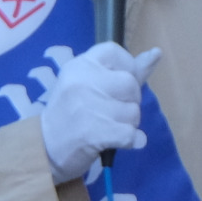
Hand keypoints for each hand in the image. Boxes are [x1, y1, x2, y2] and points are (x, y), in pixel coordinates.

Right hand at [40, 43, 160, 183]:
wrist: (44, 149)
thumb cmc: (70, 113)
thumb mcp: (89, 84)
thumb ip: (125, 70)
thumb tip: (157, 53)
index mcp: (80, 65)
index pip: (115, 52)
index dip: (126, 67)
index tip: (118, 85)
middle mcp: (83, 81)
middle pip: (130, 84)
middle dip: (130, 101)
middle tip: (114, 112)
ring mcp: (88, 107)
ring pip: (133, 112)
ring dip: (129, 124)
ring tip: (111, 128)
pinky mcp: (94, 132)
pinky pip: (131, 134)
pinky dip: (132, 141)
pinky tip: (121, 142)